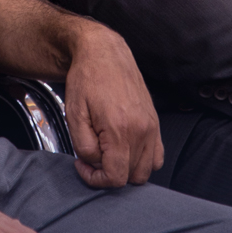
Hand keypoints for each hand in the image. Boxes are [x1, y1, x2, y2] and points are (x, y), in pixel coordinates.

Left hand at [61, 23, 162, 187]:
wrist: (103, 53)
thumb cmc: (87, 79)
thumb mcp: (74, 115)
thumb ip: (84, 146)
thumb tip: (95, 163)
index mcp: (120, 129)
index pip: (116, 177)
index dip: (95, 179)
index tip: (82, 165)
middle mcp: (141, 130)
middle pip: (132, 177)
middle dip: (109, 174)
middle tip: (92, 157)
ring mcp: (152, 126)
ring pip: (147, 170)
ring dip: (127, 169)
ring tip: (108, 153)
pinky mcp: (155, 122)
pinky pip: (157, 156)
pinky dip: (143, 160)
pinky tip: (124, 149)